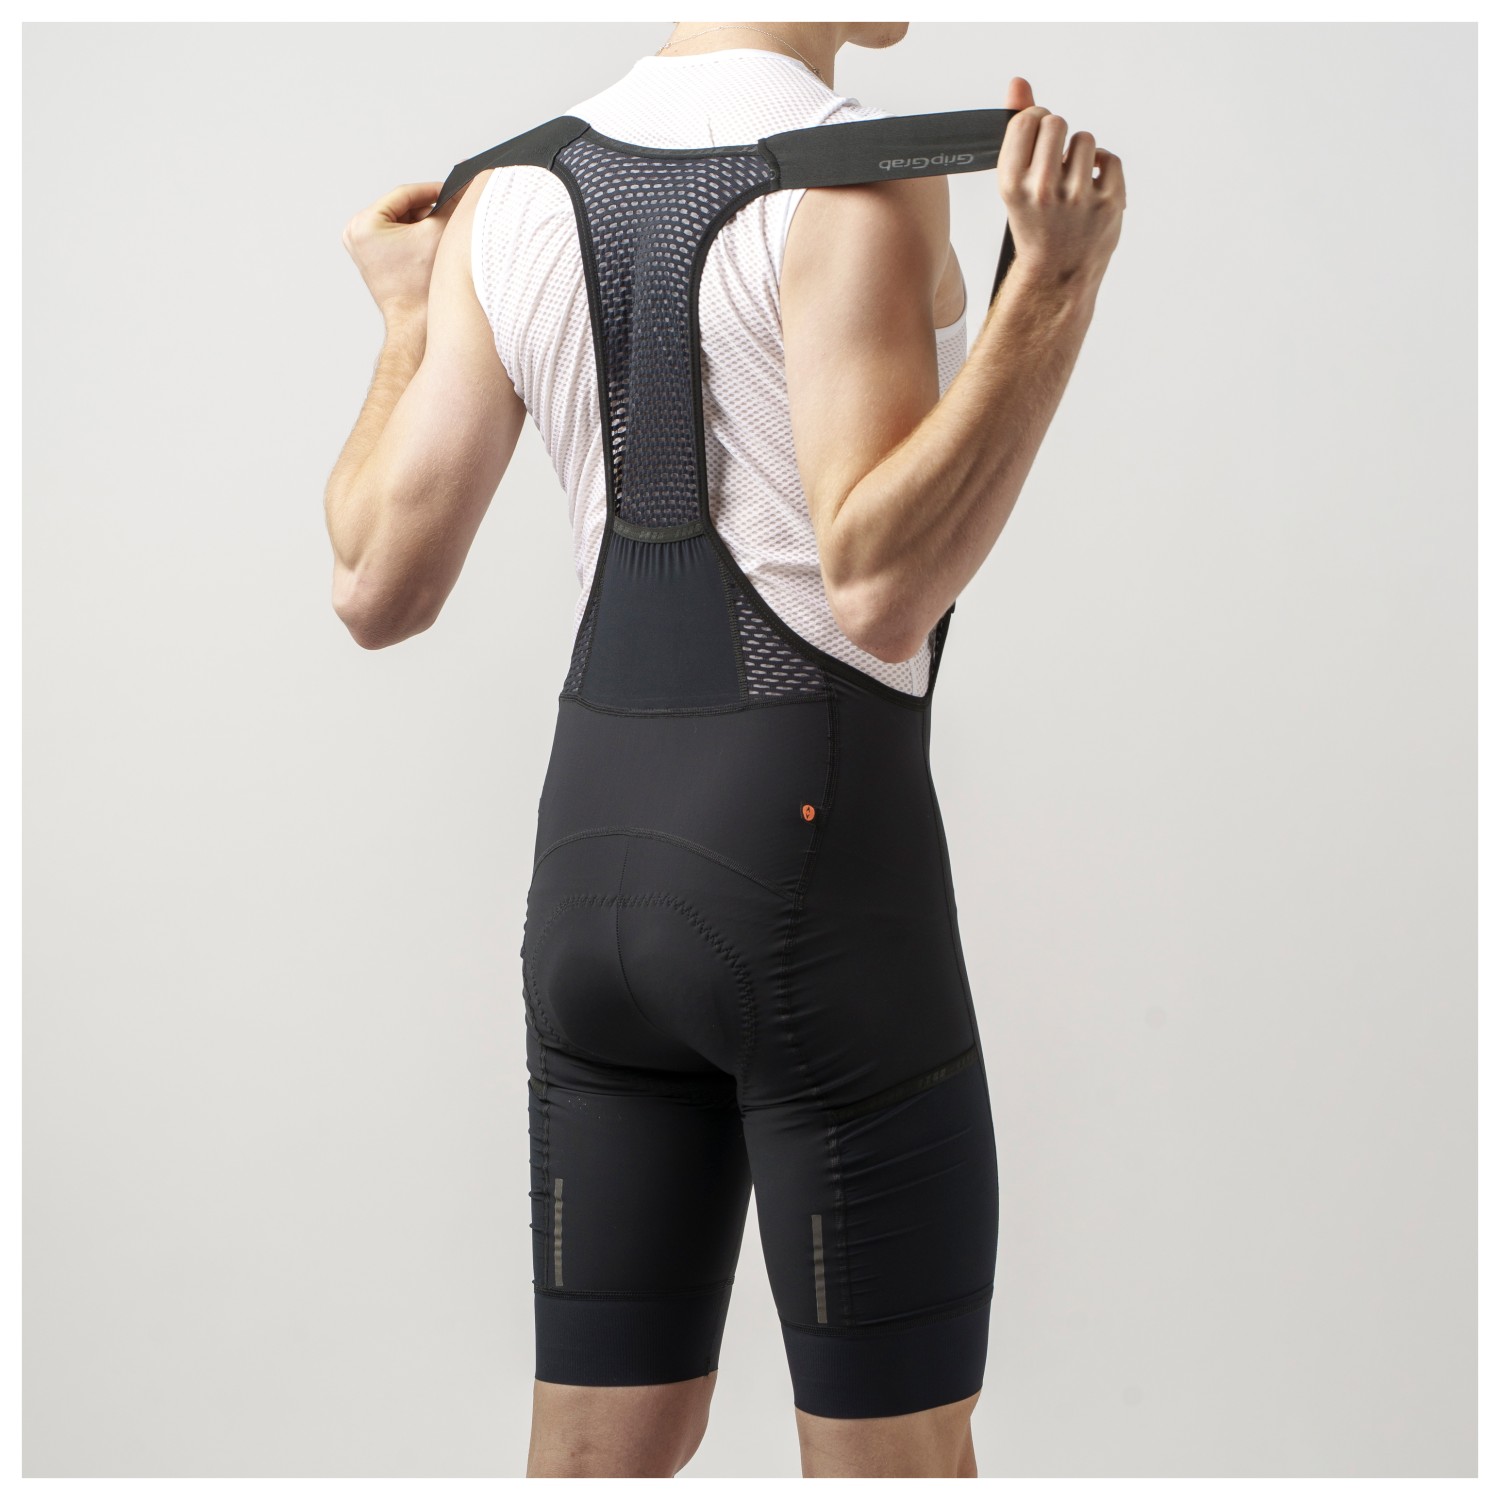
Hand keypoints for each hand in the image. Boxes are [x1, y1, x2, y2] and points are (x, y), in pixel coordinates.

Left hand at [341, 181, 455, 323]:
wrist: (415, 325)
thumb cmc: (422, 287)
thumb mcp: (438, 235)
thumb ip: (450, 206)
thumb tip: (464, 188)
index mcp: (364, 224)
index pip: (404, 194)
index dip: (433, 190)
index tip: (454, 188)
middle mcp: (355, 233)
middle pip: (400, 208)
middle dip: (427, 210)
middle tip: (452, 212)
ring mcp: (360, 246)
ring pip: (399, 222)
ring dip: (421, 223)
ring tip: (442, 233)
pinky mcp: (369, 258)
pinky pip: (395, 237)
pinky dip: (413, 237)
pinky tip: (429, 245)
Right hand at [998, 77, 1125, 287]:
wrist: (1056, 276)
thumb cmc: (1035, 224)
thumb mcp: (1015, 182)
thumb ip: (1017, 130)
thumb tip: (1018, 81)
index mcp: (1012, 184)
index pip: (1027, 120)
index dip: (1035, 122)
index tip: (1037, 139)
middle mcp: (1042, 190)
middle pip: (1057, 122)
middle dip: (1058, 135)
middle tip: (1056, 161)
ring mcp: (1078, 198)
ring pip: (1085, 139)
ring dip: (1081, 154)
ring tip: (1073, 179)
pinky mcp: (1108, 204)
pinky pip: (1110, 159)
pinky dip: (1103, 169)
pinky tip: (1092, 188)